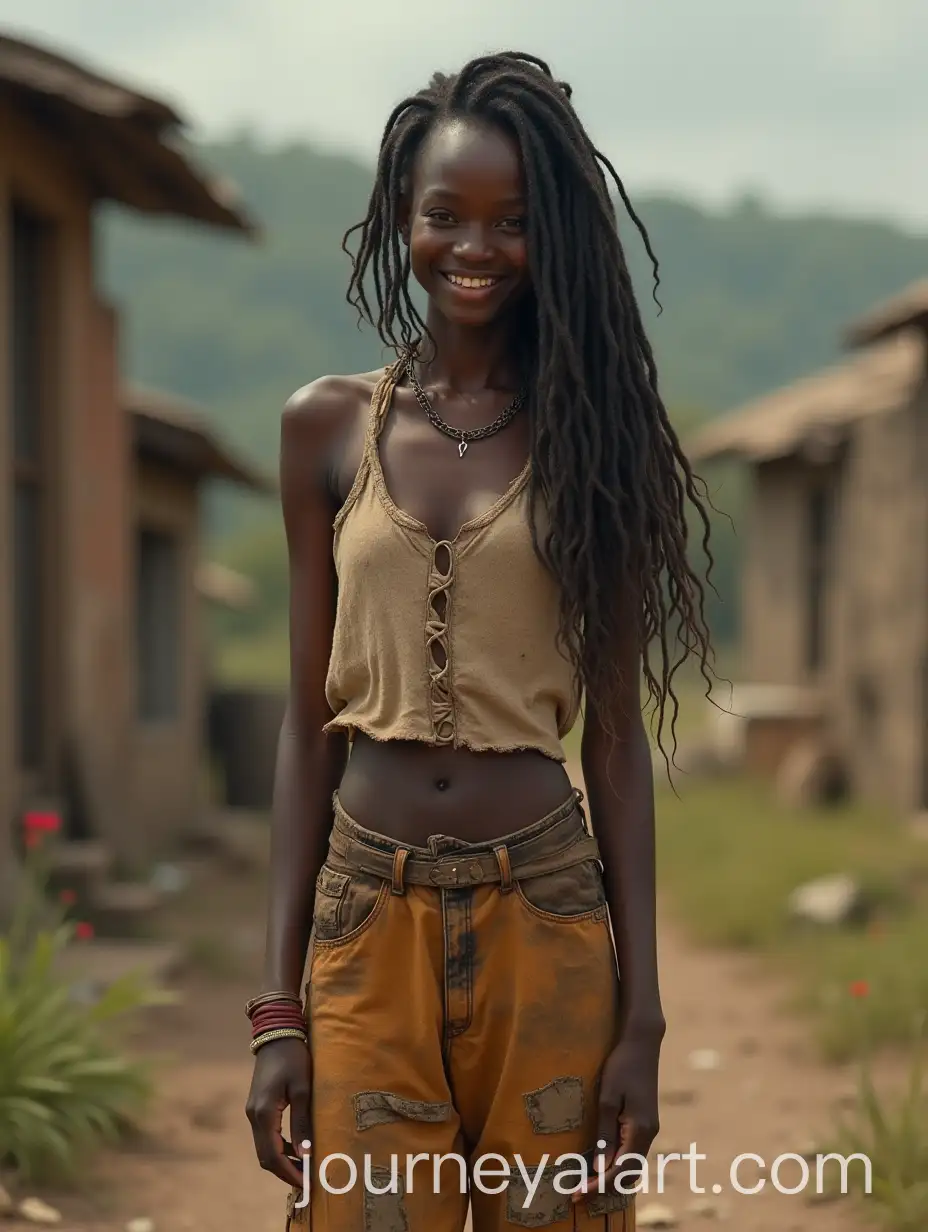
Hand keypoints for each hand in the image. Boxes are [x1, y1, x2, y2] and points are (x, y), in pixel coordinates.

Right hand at [245, 1038, 311, 1186]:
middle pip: (265, 1156)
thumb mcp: (303, 1089)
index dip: (288, 1173)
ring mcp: (253, 1112)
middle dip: (285, 1171)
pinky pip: (266, 1135)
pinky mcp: (257, 1107)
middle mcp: (254, 1116)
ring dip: (282, 1160)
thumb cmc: (293, 1058)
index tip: (306, 1183)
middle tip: (307, 1180)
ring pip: (264, 1147)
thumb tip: (306, 1154)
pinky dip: (279, 1147)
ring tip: (304, 1167)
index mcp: (264, 1114)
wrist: (277, 1033)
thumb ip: (302, 1122)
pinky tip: (297, 1147)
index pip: (272, 1155)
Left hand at [573, 1026, 662, 1204]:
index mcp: (640, 1130)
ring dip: (612, 1177)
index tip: (578, 1194)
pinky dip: (619, 1164)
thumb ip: (605, 1133)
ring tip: (587, 1183)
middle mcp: (649, 1134)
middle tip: (578, 1194)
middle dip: (604, 1187)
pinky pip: (633, 1152)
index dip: (598, 1186)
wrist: (641, 1043)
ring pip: (632, 1165)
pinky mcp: (646, 1122)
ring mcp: (649, 1129)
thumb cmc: (621, 1066)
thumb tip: (600, 1167)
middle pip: (628, 1173)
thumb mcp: (607, 1098)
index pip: (619, 1170)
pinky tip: (603, 1165)